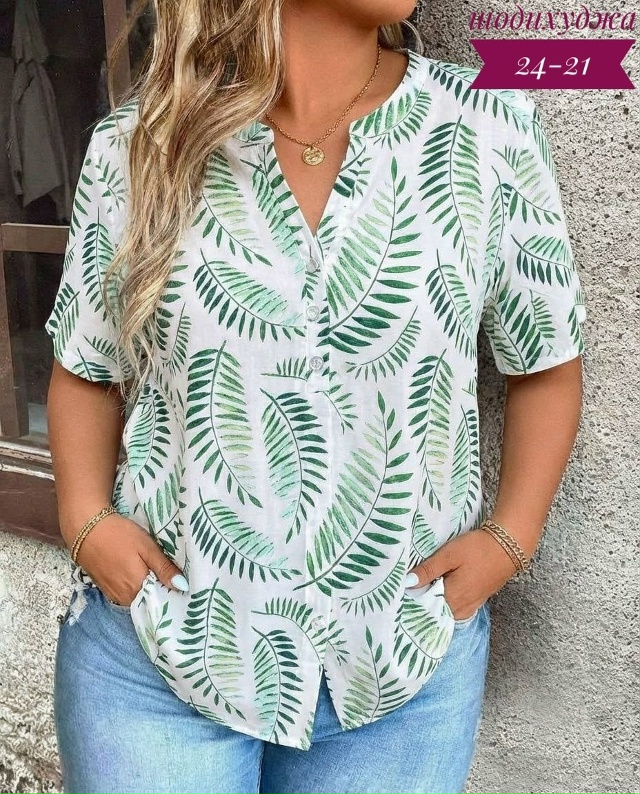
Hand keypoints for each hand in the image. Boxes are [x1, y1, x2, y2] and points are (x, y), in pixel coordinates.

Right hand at [73, 513, 187, 605]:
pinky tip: (137, 572)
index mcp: (138, 588)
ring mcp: (114, 595)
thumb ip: (164, 568)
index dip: (171, 592)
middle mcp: (125, 598)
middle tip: (169, 573)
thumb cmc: (119, 535)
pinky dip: (133, 586)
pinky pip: (125, 594)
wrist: (86, 529)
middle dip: (159, 589)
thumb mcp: (146, 547)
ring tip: (154, 571)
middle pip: (149, 600)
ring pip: (137, 597)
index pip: (162, 600)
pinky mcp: (105, 589)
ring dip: (146, 588)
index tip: (181, 583)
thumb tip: (183, 587)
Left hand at [406, 529, 515, 619]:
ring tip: (421, 589)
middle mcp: (460, 609)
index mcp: (452, 599)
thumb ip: (428, 570)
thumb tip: (406, 584)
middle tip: (406, 590)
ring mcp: (470, 606)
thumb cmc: (476, 549)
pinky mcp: (476, 601)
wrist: (508, 547)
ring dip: (433, 603)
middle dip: (421, 603)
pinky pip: (455, 609)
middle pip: (434, 612)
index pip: (424, 609)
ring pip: (445, 611)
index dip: (411, 602)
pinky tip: (439, 590)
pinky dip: (445, 603)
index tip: (400, 593)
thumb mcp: (448, 555)